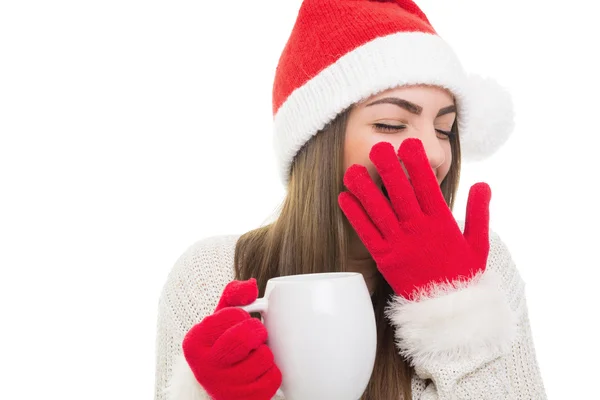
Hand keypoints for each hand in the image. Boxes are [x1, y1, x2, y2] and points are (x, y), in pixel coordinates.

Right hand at [182, 279, 281, 399]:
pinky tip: (259, 373)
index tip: (238, 323)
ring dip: (265, 354)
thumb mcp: (220, 318)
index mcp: (194, 342)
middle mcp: (204, 367)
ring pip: (264, 358)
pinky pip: (272, 379)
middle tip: (255, 336)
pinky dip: (272, 373)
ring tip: (253, 356)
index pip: (232, 314)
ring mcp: (223, 388)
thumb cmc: (222, 344)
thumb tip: (251, 285)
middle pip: (245, 337)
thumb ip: (233, 296)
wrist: (216, 385)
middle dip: (257, 332)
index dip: (243, 316)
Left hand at [338, 139, 490, 298]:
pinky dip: (355, 215)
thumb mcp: (479, 243)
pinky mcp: (385, 258)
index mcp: (442, 222)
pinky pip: (367, 233)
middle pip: (401, 193)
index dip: (417, 163)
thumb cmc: (462, 274)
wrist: (448, 312)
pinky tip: (344, 198)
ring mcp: (400, 244)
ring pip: (379, 211)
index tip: (408, 143)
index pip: (428, 186)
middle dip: (389, 168)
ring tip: (352, 169)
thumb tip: (483, 184)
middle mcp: (419, 230)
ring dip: (365, 189)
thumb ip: (479, 213)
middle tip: (378, 147)